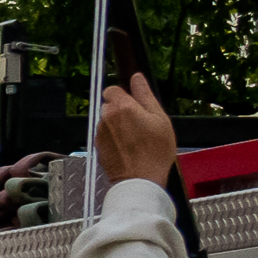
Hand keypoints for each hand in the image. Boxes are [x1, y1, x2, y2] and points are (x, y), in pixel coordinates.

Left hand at [92, 73, 177, 200]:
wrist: (140, 179)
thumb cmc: (154, 151)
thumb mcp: (160, 119)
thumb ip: (145, 95)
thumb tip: (137, 78)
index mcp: (121, 107)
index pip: (112, 89)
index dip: (124, 95)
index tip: (135, 104)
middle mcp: (106, 118)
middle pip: (109, 105)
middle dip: (121, 110)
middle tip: (140, 124)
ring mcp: (99, 132)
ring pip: (107, 121)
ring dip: (118, 125)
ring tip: (136, 139)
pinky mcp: (97, 146)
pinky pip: (105, 135)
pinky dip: (114, 138)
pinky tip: (128, 148)